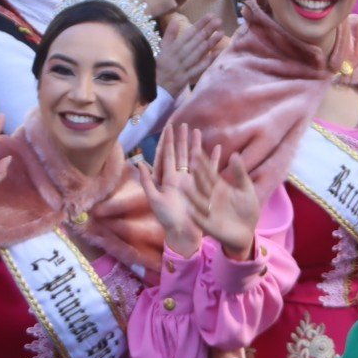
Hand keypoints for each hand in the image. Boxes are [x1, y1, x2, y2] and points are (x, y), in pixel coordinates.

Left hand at [135, 124, 202, 257]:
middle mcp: (180, 177)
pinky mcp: (203, 187)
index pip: (167, 155)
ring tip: (198, 132)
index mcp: (168, 178)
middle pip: (181, 153)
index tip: (169, 127)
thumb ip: (146, 182)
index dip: (168, 141)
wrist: (183, 233)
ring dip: (196, 146)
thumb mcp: (154, 200)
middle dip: (182, 139)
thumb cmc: (167, 219)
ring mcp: (192, 181)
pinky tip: (217, 149)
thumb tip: (140, 163)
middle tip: (184, 124)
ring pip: (194, 159)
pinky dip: (213, 160)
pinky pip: (210, 170)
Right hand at [155, 11, 228, 96]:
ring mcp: (181, 68)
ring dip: (209, 43)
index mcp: (171, 49)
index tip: (210, 16)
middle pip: (194, 42)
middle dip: (207, 30)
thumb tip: (174, 20)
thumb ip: (169, 35)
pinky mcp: (184, 79)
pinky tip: (216, 54)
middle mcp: (176, 56)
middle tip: (218, 21)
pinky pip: (197, 69)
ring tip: (220, 33)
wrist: (155, 89)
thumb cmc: (159, 69)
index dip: (199, 24)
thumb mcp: (161, 50)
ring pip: (197, 53)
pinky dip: (207, 61)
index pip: (188, 34)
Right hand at [187, 137, 259, 259]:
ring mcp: (209, 211)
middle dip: (196, 174)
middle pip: (202, 184)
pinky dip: (196, 216)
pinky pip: (201, 220)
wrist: (247, 233)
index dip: (203, 163)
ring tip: (182, 185)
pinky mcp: (209, 226)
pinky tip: (189, 211)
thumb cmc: (247, 210)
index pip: (209, 173)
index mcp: (219, 188)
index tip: (196, 150)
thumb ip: (240, 174)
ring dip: (191, 195)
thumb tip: (235, 154)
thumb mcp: (246, 189)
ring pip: (198, 201)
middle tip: (188, 162)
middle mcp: (211, 198)